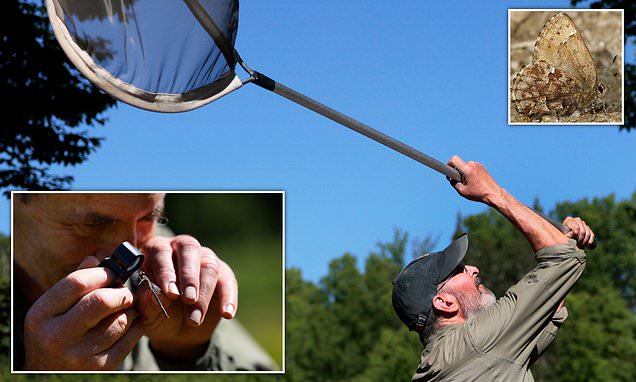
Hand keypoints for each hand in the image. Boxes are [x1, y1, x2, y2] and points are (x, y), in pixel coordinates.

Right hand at [24, 257, 142, 369]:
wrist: (51, 374)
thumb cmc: (54, 333)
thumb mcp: (52, 310)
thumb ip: (73, 284)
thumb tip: (97, 259)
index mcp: (41, 316)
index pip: (77, 283)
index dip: (101, 273)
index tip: (113, 272)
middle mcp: (57, 336)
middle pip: (101, 301)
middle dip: (120, 291)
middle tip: (124, 291)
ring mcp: (80, 355)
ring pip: (121, 319)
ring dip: (131, 308)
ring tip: (126, 307)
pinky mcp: (102, 367)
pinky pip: (131, 337)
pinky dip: (137, 325)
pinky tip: (131, 322)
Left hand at [136, 235, 237, 361]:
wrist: (177, 332)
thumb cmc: (156, 315)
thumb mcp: (147, 314)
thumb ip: (147, 303)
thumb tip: (154, 295)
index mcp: (156, 251)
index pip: (161, 252)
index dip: (166, 272)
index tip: (170, 294)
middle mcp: (181, 248)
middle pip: (189, 249)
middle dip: (189, 276)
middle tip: (188, 299)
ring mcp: (204, 258)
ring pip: (209, 266)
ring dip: (204, 295)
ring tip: (194, 319)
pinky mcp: (223, 274)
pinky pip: (228, 282)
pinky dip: (228, 298)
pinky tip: (226, 314)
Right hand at [447, 155, 503, 204]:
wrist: (494, 193)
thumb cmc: (478, 193)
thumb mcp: (462, 191)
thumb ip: (454, 183)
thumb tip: (451, 179)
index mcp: (467, 169)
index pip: (454, 159)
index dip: (448, 164)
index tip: (448, 171)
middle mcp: (472, 164)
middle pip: (459, 164)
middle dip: (456, 172)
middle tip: (460, 181)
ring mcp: (478, 164)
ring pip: (465, 166)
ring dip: (463, 173)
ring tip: (469, 183)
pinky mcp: (481, 167)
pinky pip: (471, 167)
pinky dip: (469, 173)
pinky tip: (474, 181)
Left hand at [563, 217, 594, 248]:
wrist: (565, 237)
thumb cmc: (562, 236)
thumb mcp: (562, 235)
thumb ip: (566, 235)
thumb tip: (571, 235)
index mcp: (569, 220)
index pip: (576, 227)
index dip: (576, 235)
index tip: (574, 240)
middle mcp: (577, 220)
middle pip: (583, 231)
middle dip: (581, 240)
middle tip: (577, 245)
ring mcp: (583, 223)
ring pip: (588, 233)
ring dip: (585, 241)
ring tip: (580, 246)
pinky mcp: (588, 228)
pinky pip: (591, 234)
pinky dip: (590, 241)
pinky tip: (588, 245)